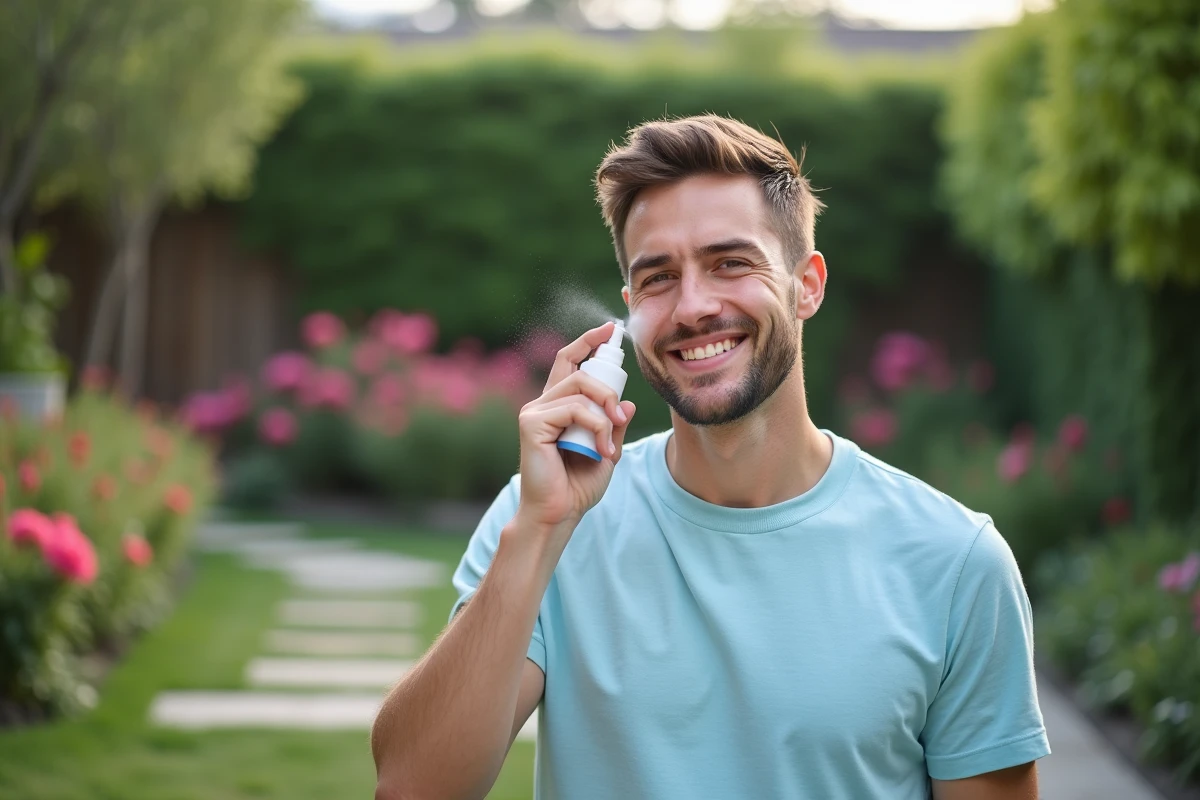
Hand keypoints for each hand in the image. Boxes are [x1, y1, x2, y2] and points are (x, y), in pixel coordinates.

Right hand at [514, 321, 636, 533]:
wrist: (559, 513)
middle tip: (619, 417)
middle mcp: (542, 404)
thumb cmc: (578, 486)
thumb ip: (614, 425)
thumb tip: (626, 404)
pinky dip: (595, 427)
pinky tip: (600, 451)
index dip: (587, 342)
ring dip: (604, 413)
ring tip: (609, 444)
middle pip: (580, 371)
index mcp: (557, 406)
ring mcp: (534, 412)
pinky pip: (573, 409)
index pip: (569, 361)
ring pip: (580, 387)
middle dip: (608, 388)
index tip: (609, 328)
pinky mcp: (531, 423)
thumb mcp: (607, 450)